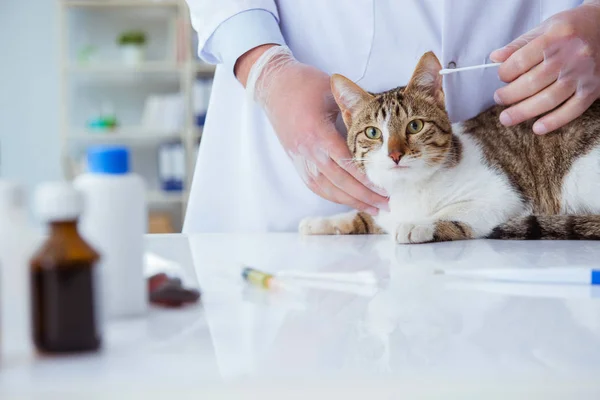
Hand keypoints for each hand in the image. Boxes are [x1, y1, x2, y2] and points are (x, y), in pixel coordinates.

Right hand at [241, 45, 388, 214]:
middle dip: (365, 196)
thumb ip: (352, 111)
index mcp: (318, 133)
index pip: (346, 163)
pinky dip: (334, 196)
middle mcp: (308, 151)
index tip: (385, 188)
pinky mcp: (297, 162)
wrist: (273, 86)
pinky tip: (350, 201)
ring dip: (352, 201)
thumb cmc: (305, 84)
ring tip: (373, 209)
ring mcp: (301, 159)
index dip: (366, 178)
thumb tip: (378, 127)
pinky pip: (316, 187)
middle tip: (387, 205)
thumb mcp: (332, 92)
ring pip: (328, 189)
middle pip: (340, 181)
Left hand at [490, 3, 599, 133]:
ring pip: (549, 99)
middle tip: (499, 99)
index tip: (501, 77)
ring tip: (506, 118)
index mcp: (555, 37)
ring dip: (524, 111)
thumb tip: (495, 57)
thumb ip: (519, 44)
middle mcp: (570, 55)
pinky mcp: (593, 89)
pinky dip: (554, 121)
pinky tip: (537, 128)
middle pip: (533, 82)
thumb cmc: (571, 29)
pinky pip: (573, 109)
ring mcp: (583, 74)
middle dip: (509, 95)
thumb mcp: (545, 28)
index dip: (505, 73)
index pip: (522, 60)